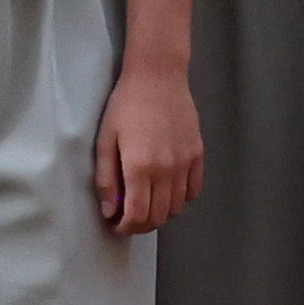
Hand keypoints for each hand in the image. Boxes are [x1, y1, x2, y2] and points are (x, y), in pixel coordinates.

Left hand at [95, 63, 204, 234]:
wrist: (158, 77)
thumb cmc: (126, 105)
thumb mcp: (105, 141)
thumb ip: (106, 179)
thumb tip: (109, 210)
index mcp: (140, 167)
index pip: (137, 215)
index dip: (125, 228)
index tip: (117, 225)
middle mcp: (167, 170)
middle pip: (158, 216)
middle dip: (141, 226)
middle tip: (128, 220)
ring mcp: (186, 163)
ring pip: (176, 208)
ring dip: (160, 214)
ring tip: (146, 206)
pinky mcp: (198, 155)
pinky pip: (193, 191)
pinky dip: (180, 200)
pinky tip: (166, 192)